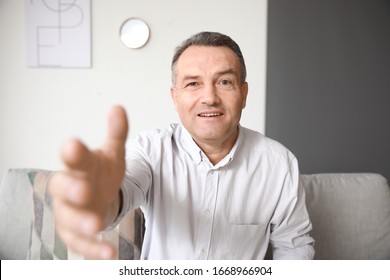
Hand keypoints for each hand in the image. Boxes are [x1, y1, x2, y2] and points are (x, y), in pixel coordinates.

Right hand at [49, 106, 127, 258]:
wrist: (99, 195)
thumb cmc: (101, 173)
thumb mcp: (113, 153)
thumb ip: (117, 133)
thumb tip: (118, 108)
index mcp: (79, 166)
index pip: (73, 158)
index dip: (73, 152)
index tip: (74, 146)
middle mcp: (69, 188)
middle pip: (62, 188)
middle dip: (70, 190)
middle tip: (83, 191)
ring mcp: (69, 211)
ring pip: (68, 218)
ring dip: (81, 222)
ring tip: (97, 224)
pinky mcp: (74, 233)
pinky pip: (80, 243)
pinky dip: (94, 249)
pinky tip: (110, 253)